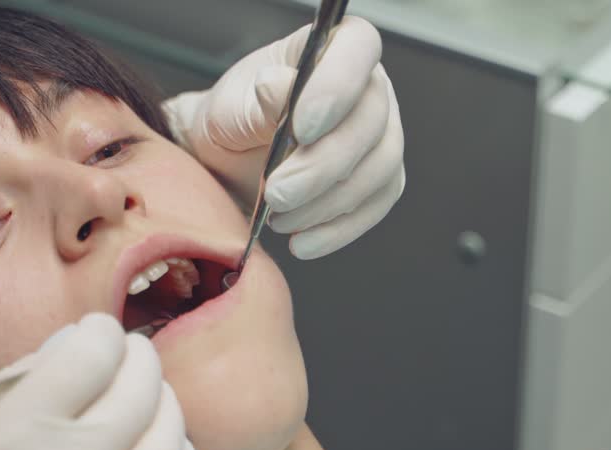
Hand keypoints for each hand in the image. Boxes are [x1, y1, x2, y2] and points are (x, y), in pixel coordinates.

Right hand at [0, 313, 201, 449]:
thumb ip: (17, 378)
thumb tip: (81, 337)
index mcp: (3, 437)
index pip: (88, 356)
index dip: (102, 333)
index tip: (100, 333)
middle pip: (136, 394)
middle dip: (140, 362)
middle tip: (135, 357)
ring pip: (168, 445)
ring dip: (166, 410)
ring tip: (152, 401)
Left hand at [165, 16, 404, 259]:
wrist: (229, 161)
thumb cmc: (234, 121)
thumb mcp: (232, 106)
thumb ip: (259, 100)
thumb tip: (277, 87)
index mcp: (335, 47)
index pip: (357, 49)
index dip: (337, 88)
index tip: (301, 127)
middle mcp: (369, 87)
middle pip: (371, 123)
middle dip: (323, 166)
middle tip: (277, 193)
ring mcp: (381, 135)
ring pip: (379, 170)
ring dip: (328, 203)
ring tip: (280, 218)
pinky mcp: (380, 180)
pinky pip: (375, 206)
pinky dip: (338, 229)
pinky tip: (303, 241)